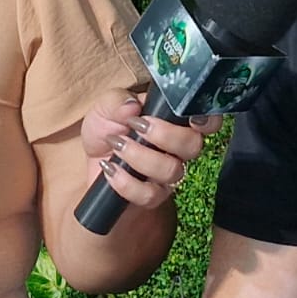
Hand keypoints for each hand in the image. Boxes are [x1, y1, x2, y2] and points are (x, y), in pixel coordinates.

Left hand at [81, 91, 221, 210]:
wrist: (89, 162)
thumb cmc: (106, 129)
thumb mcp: (105, 107)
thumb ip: (117, 101)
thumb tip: (132, 106)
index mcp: (173, 121)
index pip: (206, 120)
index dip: (207, 120)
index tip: (189, 118)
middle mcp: (177, 149)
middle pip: (193, 146)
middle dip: (166, 135)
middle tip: (137, 126)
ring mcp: (166, 174)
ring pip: (172, 171)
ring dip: (141, 156)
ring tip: (116, 145)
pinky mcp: (152, 196)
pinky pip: (150, 195)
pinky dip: (126, 182)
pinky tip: (110, 168)